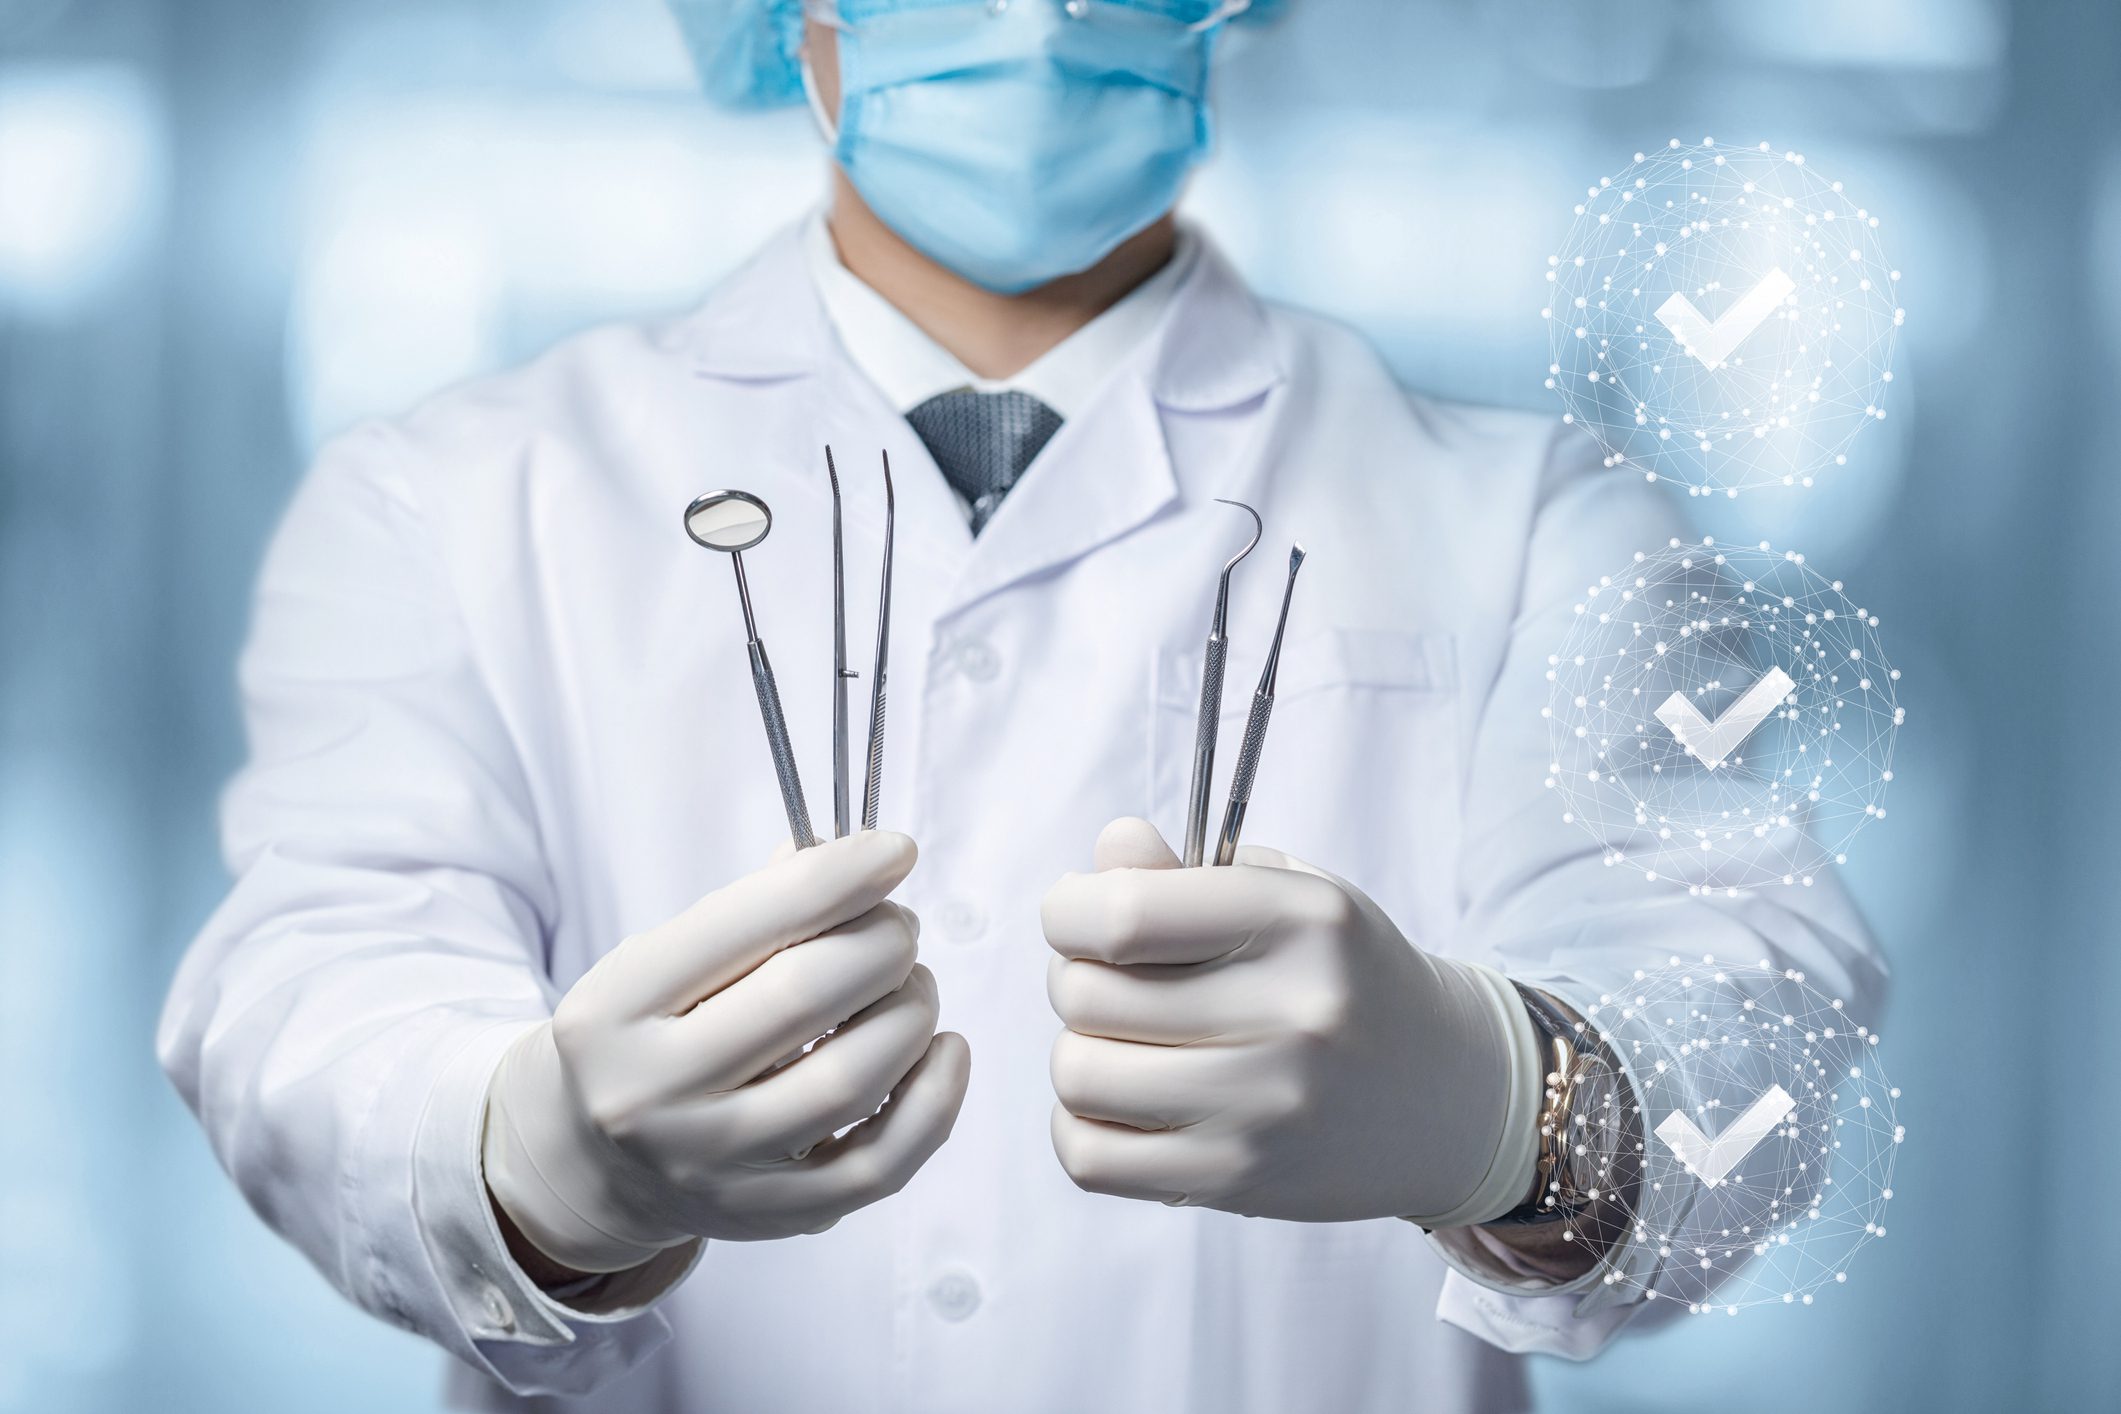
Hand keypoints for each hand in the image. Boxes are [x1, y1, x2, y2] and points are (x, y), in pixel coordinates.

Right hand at [483, 832, 971, 1274]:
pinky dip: (935, 1099)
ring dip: (911, 1013)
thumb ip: (755, 908)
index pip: (745, 924)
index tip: (894, 852)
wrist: (591, 1161)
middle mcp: (653, 1094)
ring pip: (853, 1079)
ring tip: (912, 987)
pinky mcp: (771, 1217)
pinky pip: (882, 1163)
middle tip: (899, 928)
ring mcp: (712, 1166)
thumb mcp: (662, 960)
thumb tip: (860, 861)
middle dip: (881, 943)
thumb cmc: (649, 1034)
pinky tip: (942, 1051)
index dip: (839, 878)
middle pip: (806, 996)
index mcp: (617, 1007)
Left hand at [1040, 819, 1536, 1225]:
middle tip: (1115, 982)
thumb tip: (1107, 852)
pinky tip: (1126, 1106)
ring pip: (1079, 1076)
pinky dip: (1083, 1128)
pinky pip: (1092, 1158)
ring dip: (1080, 1054)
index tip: (1077, 915)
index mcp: (1301, 921)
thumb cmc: (1346, 979)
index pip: (1124, 914)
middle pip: (1089, 994)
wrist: (1444, 1094)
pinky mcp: (1240, 1180)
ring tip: (1124, 1043)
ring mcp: (1267, 1107)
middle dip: (1076, 979)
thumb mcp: (1291, 897)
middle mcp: (1291, 1014)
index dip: (1069, 911)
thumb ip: (1186, 873)